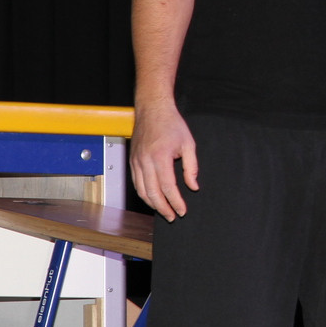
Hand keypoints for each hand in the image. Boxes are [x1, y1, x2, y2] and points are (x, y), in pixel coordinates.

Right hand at [130, 100, 198, 219]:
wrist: (152, 109)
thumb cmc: (171, 123)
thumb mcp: (188, 144)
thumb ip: (192, 167)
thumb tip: (193, 186)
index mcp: (160, 157)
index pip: (168, 187)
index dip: (176, 202)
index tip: (182, 211)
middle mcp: (145, 161)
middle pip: (153, 193)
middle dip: (163, 208)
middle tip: (172, 217)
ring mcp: (136, 161)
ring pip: (142, 190)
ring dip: (153, 204)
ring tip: (164, 211)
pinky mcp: (132, 161)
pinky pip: (136, 183)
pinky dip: (144, 194)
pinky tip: (153, 199)